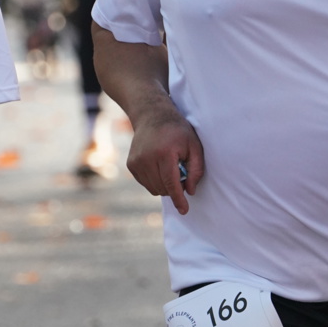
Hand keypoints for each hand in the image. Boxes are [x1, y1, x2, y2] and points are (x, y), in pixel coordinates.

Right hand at [126, 100, 204, 214]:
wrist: (152, 116)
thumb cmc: (178, 131)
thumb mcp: (194, 145)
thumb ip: (196, 169)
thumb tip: (190, 191)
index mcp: (164, 153)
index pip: (172, 183)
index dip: (179, 199)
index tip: (184, 211)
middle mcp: (147, 159)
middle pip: (163, 188)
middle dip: (175, 187)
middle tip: (182, 171)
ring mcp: (136, 162)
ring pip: (154, 188)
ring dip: (165, 185)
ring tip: (170, 167)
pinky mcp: (131, 165)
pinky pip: (146, 183)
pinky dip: (156, 181)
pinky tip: (160, 166)